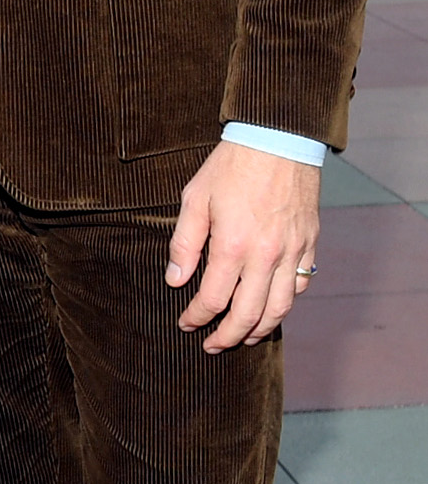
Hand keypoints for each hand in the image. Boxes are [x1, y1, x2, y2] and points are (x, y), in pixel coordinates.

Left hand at [165, 140, 319, 351]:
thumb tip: (174, 280)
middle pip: (247, 315)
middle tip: (212, 346)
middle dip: (226, 337)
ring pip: (279, 308)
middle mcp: (266, 257)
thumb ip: (184, 243)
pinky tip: (271, 306)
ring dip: (259, 329)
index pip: (212, 299)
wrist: (277, 138)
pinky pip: (301, 286)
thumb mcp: (195, 198)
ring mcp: (292, 252)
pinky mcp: (309, 244)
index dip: (196, 317)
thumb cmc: (232, 166)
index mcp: (233, 246)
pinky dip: (285, 303)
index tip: (186, 323)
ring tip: (242, 337)